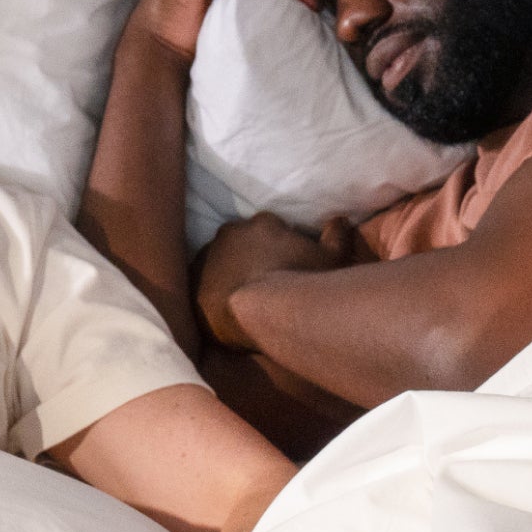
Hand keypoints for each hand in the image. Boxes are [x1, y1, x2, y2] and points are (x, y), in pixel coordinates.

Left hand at [196, 212, 355, 350]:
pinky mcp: (191, 280)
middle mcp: (231, 231)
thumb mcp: (331, 261)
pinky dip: (210, 290)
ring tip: (241, 296)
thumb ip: (338, 237)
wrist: (258, 311)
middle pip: (242, 241)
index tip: (285, 266)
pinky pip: (201, 282)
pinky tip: (222, 307)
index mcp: (264, 223)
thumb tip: (340, 220)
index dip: (280, 246)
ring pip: (219, 260)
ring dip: (228, 272)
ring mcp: (208, 255)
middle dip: (251, 256)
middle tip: (262, 281)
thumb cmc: (298, 283)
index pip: (271, 228)